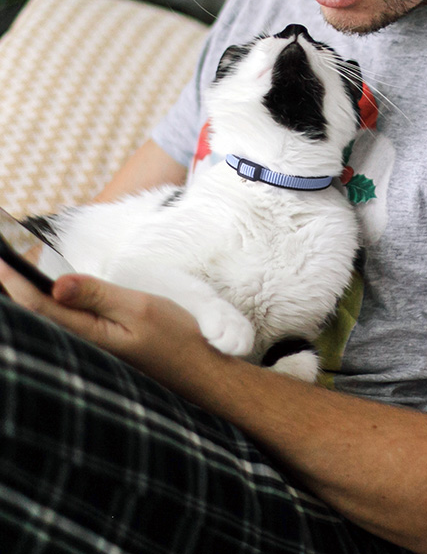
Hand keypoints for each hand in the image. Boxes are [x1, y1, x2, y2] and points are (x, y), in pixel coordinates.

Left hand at [0, 263, 210, 391]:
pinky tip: (46, 298)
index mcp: (89, 335)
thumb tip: (57, 284)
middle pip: (35, 317)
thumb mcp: (140, 308)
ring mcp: (91, 352)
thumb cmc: (176, 338)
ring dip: (29, 299)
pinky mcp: (100, 353)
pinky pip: (63, 328)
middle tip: (2, 262)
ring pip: (48, 324)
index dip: (15, 282)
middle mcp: (83, 347)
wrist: (201, 372)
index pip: (39, 306)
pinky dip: (47, 310)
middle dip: (14, 290)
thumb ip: (97, 294)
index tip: (0, 259)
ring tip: (13, 275)